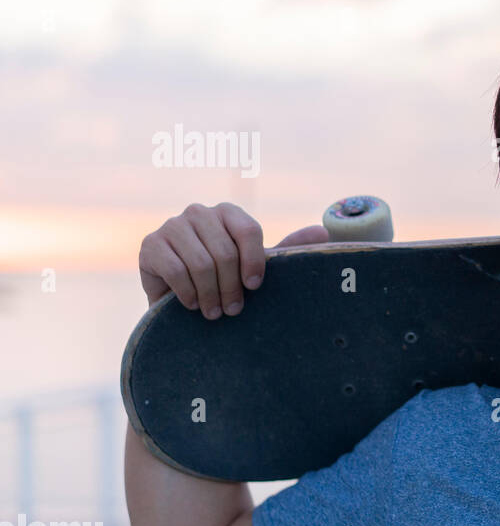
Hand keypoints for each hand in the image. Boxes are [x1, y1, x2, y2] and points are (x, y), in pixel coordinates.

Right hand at [139, 202, 328, 314]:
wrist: (181, 299)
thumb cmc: (226, 280)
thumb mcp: (258, 267)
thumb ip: (288, 250)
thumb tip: (323, 232)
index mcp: (229, 213)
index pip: (248, 231)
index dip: (254, 263)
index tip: (255, 288)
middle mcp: (199, 212)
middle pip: (224, 252)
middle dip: (231, 288)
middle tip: (234, 311)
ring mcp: (172, 225)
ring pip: (200, 263)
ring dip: (210, 295)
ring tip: (215, 313)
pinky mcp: (150, 244)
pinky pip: (174, 270)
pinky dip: (187, 293)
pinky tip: (191, 305)